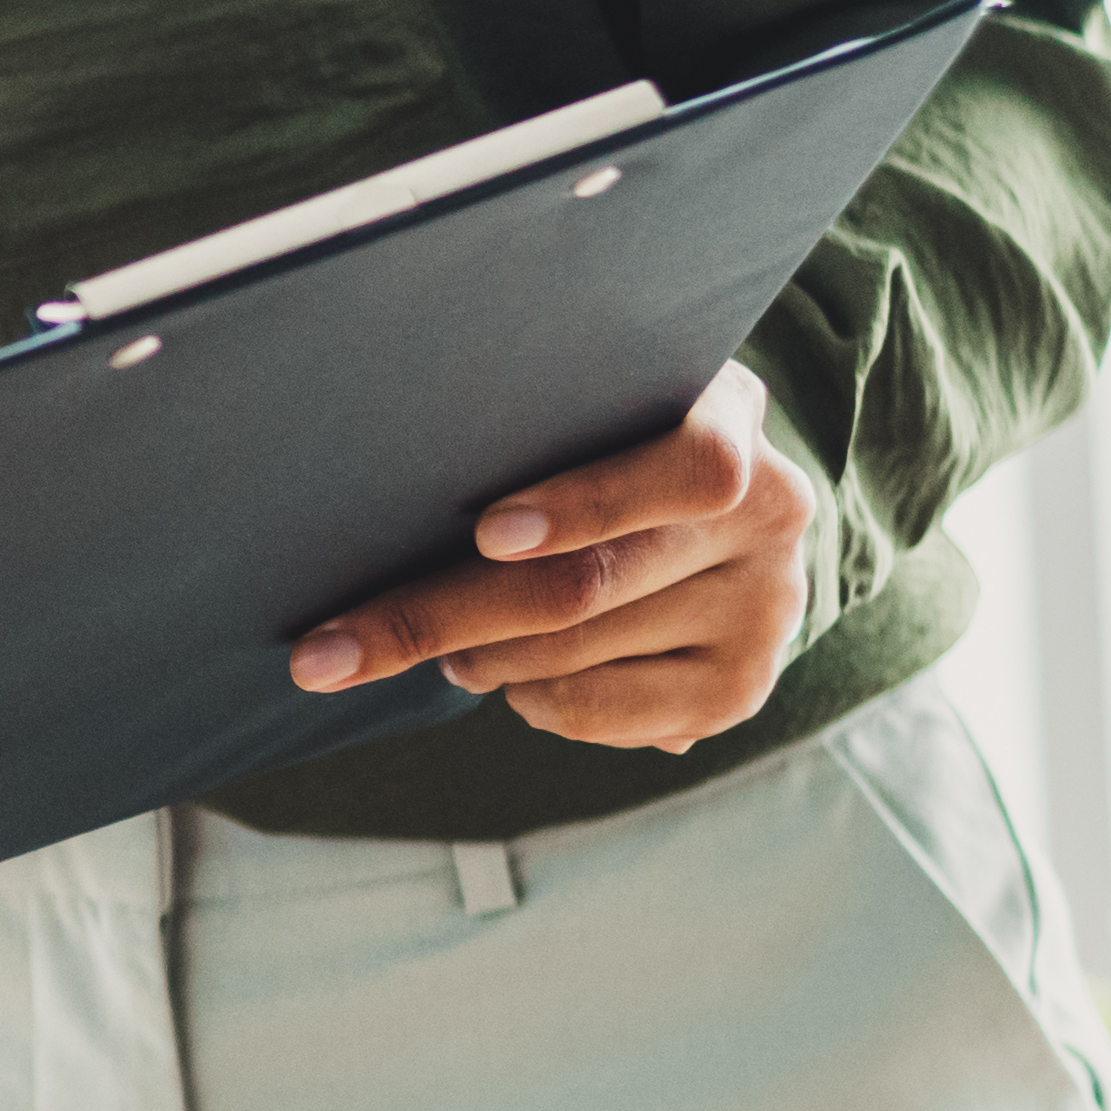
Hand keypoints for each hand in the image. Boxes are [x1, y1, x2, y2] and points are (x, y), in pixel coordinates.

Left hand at [286, 362, 813, 751]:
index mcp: (729, 414)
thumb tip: (392, 448)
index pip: (686, 470)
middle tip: (338, 645)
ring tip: (434, 650)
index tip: (487, 534)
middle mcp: (772, 507)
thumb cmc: (604, 435)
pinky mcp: (744, 685)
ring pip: (579, 652)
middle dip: (444, 615)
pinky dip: (537, 703)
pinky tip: (508, 683)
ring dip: (478, 659)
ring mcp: (769, 603)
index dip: (584, 505)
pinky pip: (609, 712)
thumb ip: (533, 412)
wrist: (711, 512)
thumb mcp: (590, 398)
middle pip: (588, 583)